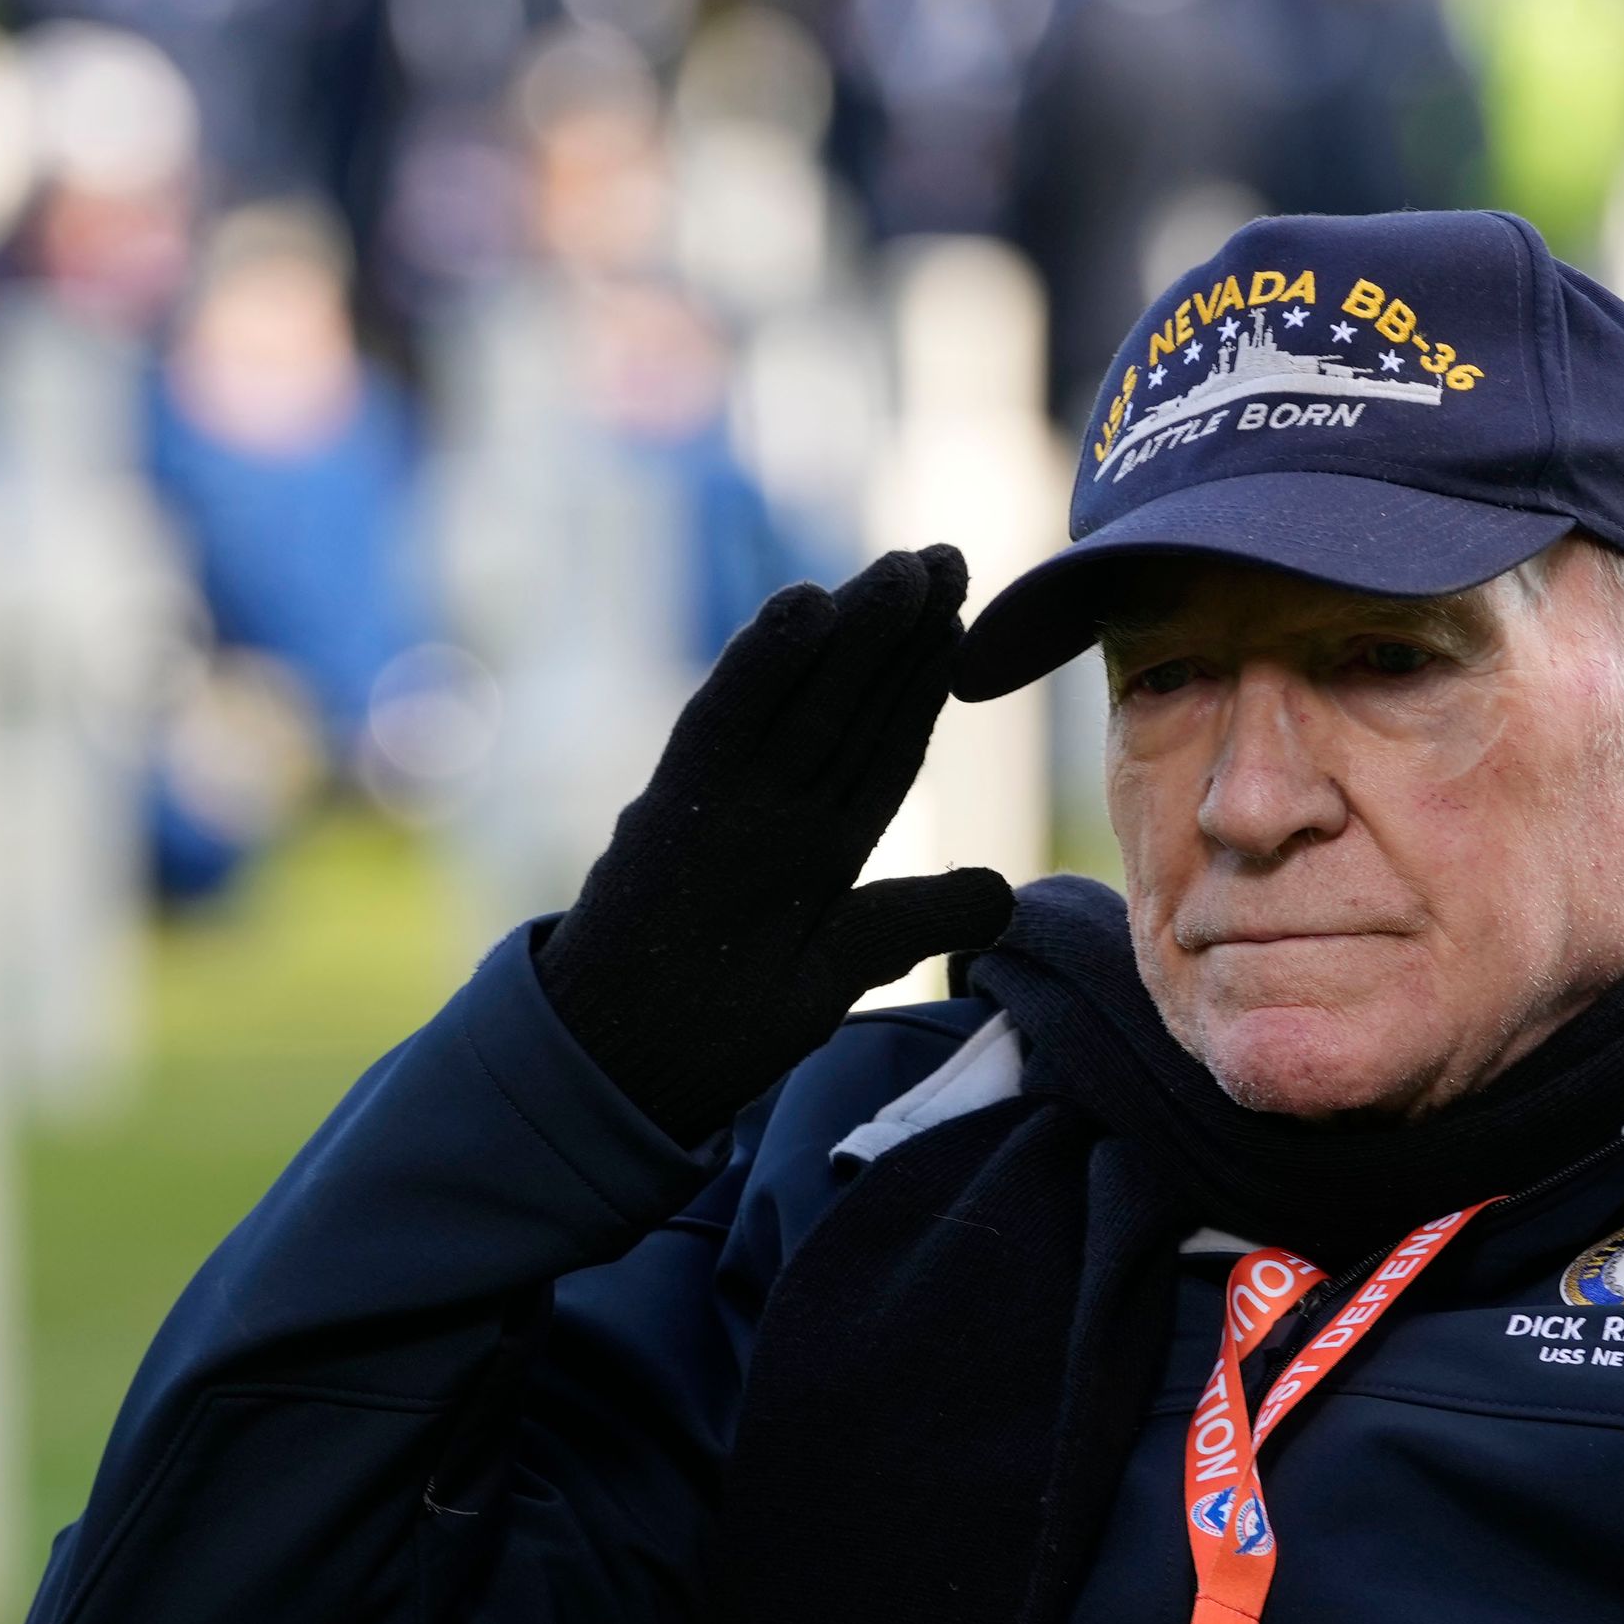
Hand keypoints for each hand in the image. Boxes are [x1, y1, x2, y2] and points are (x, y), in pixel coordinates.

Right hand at [535, 546, 1019, 1142]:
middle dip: (903, 635)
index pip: (882, 746)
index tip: (971, 618)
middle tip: (952, 556)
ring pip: (802, 702)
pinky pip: (726, 725)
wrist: (624, 1067)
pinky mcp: (676, 815)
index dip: (926, 683)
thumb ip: (913, 919)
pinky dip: (762, 664)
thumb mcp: (842, 967)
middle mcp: (774, 807)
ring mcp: (726, 805)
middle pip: (851, 707)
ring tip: (907, 567)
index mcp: (815, 840)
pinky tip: (804, 604)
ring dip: (854, 630)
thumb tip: (999, 892)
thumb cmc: (722, 1021)